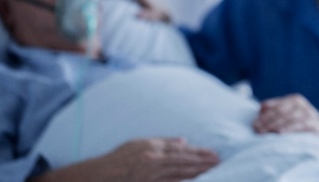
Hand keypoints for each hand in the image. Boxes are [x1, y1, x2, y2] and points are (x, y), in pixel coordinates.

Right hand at [97, 137, 219, 181]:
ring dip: (198, 172)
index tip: (214, 154)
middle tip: (220, 162)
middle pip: (184, 161)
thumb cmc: (119, 159)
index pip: (181, 150)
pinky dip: (183, 181)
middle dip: (203, 162)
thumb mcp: (138, 144)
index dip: (199, 152)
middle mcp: (153, 161)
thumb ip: (163, 142)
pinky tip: (195, 180)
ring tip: (213, 170)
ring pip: (180, 173)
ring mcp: (151, 176)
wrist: (98, 176)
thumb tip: (184, 141)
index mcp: (152, 148)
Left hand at [253, 94, 318, 135]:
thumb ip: (274, 111)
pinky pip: (301, 125)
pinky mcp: (315, 124)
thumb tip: (261, 108)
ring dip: (276, 125)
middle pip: (281, 112)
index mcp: (294, 100)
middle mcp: (302, 105)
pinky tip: (280, 133)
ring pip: (290, 118)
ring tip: (266, 132)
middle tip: (257, 130)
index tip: (254, 124)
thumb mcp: (288, 115)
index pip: (276, 107)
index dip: (264, 115)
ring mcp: (309, 113)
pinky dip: (290, 128)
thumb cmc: (298, 122)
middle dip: (267, 121)